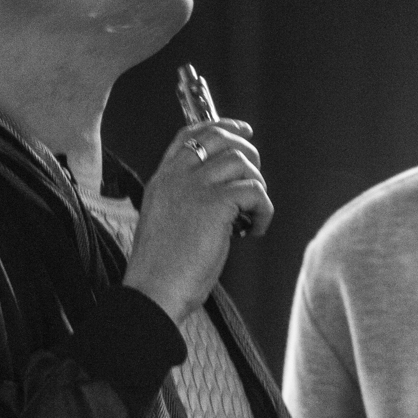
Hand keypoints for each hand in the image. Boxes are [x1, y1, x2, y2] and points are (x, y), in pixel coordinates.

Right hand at [122, 119, 271, 322]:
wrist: (153, 291)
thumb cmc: (161, 269)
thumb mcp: (166, 222)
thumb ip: (186, 201)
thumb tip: (224, 195)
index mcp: (162, 180)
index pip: (190, 135)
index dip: (221, 126)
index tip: (243, 131)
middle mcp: (177, 177)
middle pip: (220, 139)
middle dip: (248, 152)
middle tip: (256, 179)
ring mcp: (195, 188)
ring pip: (242, 162)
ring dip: (258, 185)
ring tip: (252, 214)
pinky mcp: (215, 205)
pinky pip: (255, 191)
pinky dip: (264, 210)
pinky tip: (254, 230)